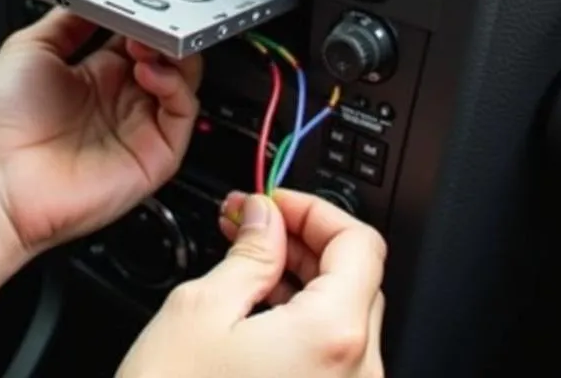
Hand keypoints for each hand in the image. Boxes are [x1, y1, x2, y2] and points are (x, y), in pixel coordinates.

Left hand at [0, 9, 201, 254]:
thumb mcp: (30, 47)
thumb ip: (69, 19)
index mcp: (95, 76)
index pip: (138, 38)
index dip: (144, 18)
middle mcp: (120, 101)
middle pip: (167, 58)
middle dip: (163, 32)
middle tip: (151, 18)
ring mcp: (137, 128)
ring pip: (182, 83)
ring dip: (172, 55)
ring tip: (146, 42)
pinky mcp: (152, 157)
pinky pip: (182, 115)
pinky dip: (176, 87)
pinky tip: (149, 71)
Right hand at [117, 190, 385, 377]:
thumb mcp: (200, 310)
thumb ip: (248, 252)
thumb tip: (266, 215)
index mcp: (332, 337)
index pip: (359, 242)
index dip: (314, 208)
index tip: (274, 201)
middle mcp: (357, 377)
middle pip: (357, 278)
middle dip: (303, 239)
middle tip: (249, 223)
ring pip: (345, 317)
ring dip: (301, 278)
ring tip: (244, 265)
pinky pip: (333, 357)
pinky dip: (302, 321)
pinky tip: (254, 314)